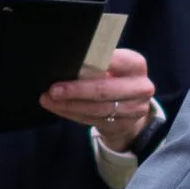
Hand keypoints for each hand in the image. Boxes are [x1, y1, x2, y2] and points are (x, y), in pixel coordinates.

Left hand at [39, 48, 157, 151]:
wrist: (131, 108)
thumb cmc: (116, 78)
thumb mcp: (113, 66)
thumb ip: (97, 64)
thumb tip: (68, 63)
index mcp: (136, 65)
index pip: (115, 62)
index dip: (92, 64)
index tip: (71, 63)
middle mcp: (141, 87)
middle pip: (104, 90)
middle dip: (76, 90)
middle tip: (53, 89)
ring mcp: (134, 110)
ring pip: (97, 108)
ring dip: (70, 105)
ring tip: (49, 99)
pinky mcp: (122, 126)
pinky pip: (92, 120)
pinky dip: (72, 114)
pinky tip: (58, 108)